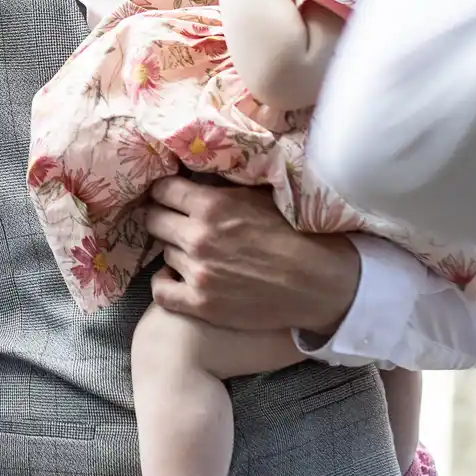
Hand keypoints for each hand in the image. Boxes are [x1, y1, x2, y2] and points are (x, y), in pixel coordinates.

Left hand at [141, 176, 360, 335]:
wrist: (320, 282)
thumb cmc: (296, 234)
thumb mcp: (260, 196)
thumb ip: (224, 186)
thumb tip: (197, 171)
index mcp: (212, 205)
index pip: (162, 189)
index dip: (166, 192)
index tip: (171, 196)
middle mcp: (198, 237)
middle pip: (154, 220)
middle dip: (164, 218)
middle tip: (178, 223)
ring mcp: (198, 272)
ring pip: (163, 253)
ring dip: (176, 251)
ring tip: (197, 253)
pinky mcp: (202, 304)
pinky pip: (161, 291)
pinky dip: (165, 283)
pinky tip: (178, 278)